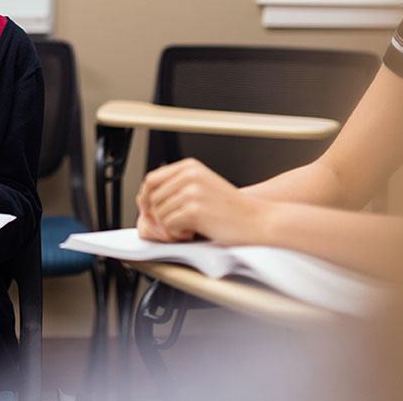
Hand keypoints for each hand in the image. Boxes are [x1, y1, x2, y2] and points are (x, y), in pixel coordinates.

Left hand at [139, 158, 267, 245]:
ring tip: (190, 229)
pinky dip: (177, 235)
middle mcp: (189, 175)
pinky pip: (169, 226)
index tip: (148, 212)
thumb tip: (142, 207)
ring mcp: (191, 191)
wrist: (260, 221)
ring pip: (159, 214)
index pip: (151, 180)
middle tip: (175, 226)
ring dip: (170, 227)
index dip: (146, 198)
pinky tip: (193, 233)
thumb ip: (175, 192)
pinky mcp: (194, 210)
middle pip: (152, 199)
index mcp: (190, 167)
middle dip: (158, 217)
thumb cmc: (232, 211)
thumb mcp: (202, 190)